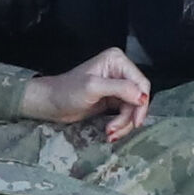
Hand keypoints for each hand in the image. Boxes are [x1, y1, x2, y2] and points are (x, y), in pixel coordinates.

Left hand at [23, 47, 153, 139]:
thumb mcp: (93, 88)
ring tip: (110, 133)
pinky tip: (110, 131)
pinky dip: (120, 125)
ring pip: (133, 108)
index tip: (136, 120)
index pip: (140, 82)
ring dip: (124, 124)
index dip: (141, 103)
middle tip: (116, 130)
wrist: (51, 104)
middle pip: (139, 97)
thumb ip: (119, 89)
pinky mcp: (114, 99)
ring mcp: (117, 85)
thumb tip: (142, 96)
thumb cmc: (67, 91)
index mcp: (117, 61)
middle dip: (130, 117)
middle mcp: (120, 71)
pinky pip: (126, 113)